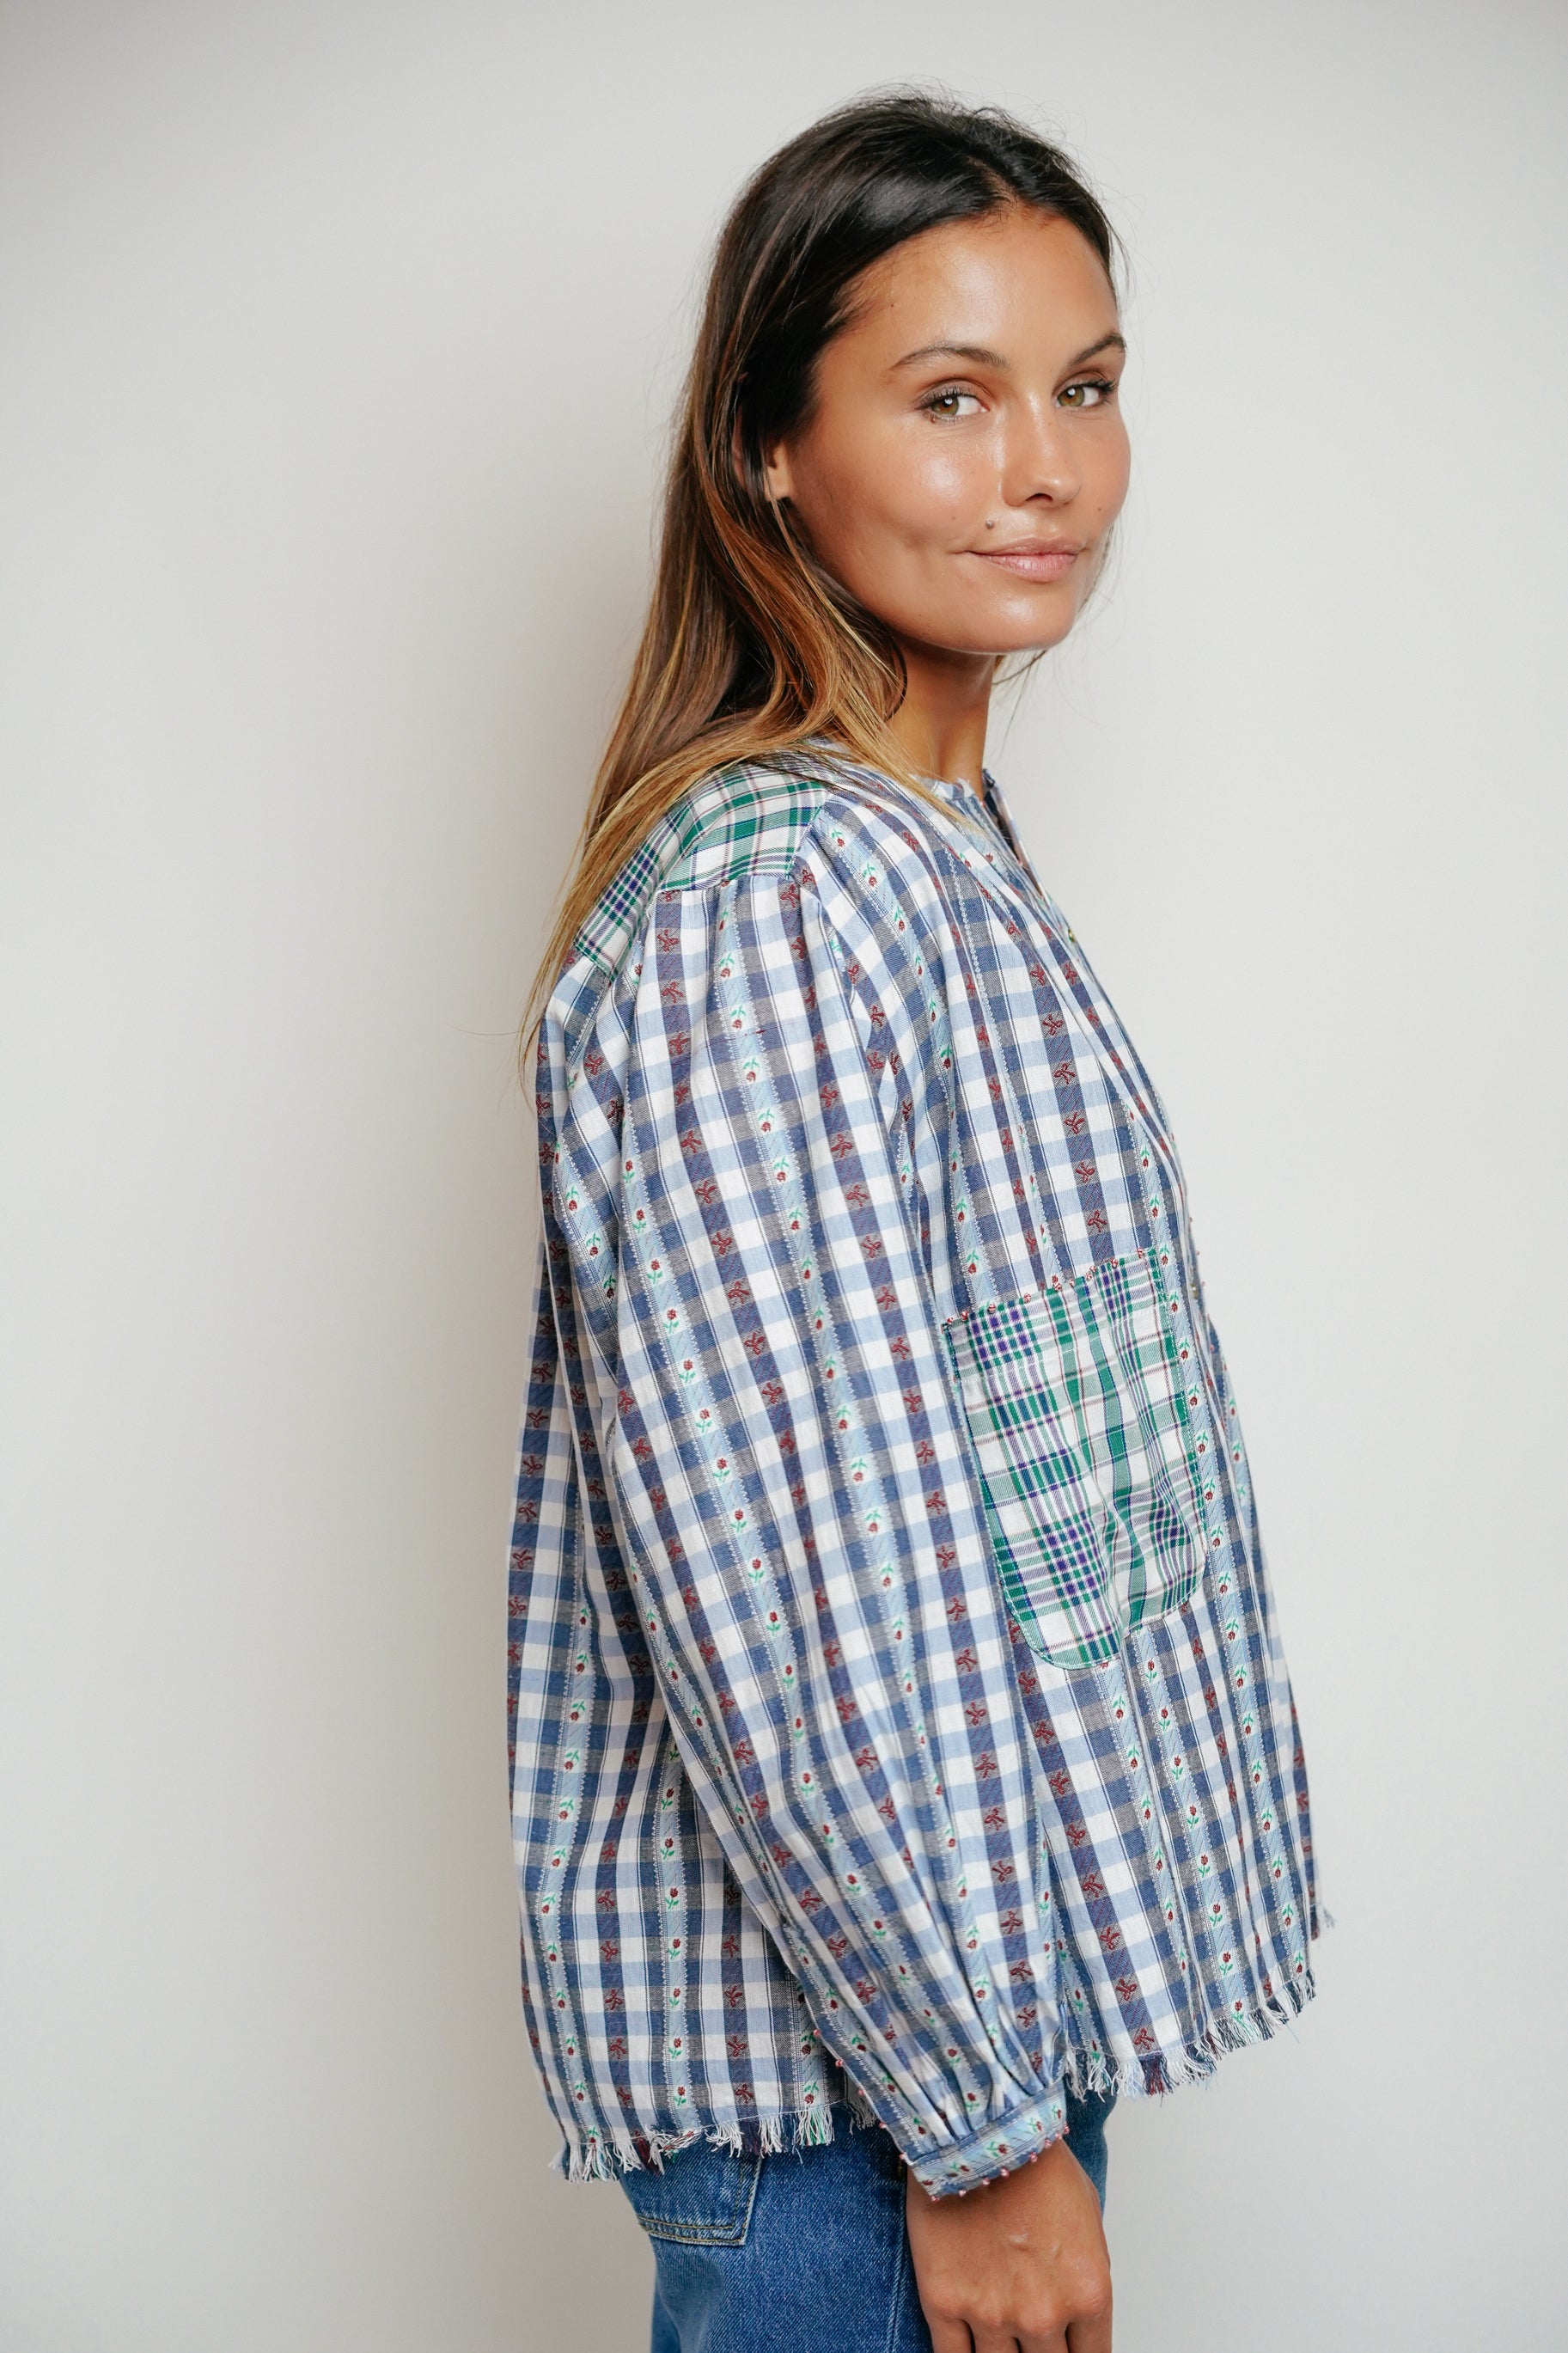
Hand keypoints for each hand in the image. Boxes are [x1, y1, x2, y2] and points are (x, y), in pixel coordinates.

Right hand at [903, 2132, 1111, 2352]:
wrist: (977, 2127)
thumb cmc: (1033, 2158)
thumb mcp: (1089, 2214)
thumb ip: (1085, 2272)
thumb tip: (1076, 2307)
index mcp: (1088, 2294)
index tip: (1067, 2347)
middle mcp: (1043, 2315)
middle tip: (1031, 2336)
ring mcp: (991, 2314)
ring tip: (997, 2327)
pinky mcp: (944, 2302)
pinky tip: (966, 2345)